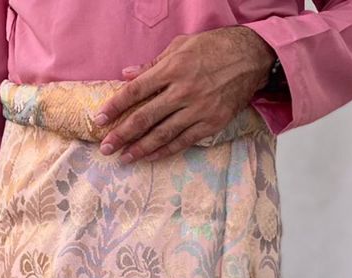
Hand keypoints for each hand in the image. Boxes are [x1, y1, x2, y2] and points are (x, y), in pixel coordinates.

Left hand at [94, 27, 275, 163]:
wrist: (251, 57)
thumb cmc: (214, 48)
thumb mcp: (181, 46)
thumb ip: (153, 64)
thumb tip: (126, 75)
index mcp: (172, 68)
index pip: (136, 91)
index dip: (115, 106)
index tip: (99, 119)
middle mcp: (183, 91)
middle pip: (145, 117)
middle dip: (122, 134)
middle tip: (105, 147)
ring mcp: (197, 110)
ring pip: (162, 134)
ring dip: (140, 148)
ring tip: (124, 158)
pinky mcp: (211, 124)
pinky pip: (183, 142)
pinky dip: (164, 151)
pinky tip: (150, 158)